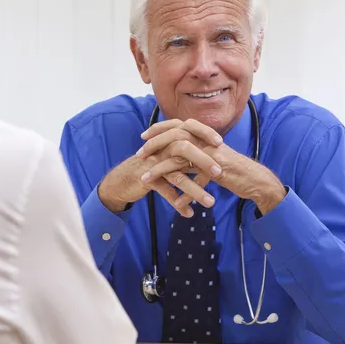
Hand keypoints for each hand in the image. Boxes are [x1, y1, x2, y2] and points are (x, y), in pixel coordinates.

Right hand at [98, 120, 223, 216]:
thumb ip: (185, 150)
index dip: (205, 134)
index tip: (221, 143)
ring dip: (195, 190)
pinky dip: (177, 203)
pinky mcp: (146, 178)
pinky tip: (188, 213)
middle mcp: (161, 149)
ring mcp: (153, 164)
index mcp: (168, 139)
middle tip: (220, 174)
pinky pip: (165, 191)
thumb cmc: (150, 167)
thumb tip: (209, 149)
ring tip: (210, 203)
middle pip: (185, 149)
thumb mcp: (167, 155)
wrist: (123, 179)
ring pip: (177, 176)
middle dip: (204, 162)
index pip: (189, 130)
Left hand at [141, 120, 286, 214]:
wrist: (254, 179)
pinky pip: (196, 181)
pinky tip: (176, 203)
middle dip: (154, 145)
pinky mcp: (218, 170)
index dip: (159, 129)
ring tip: (145, 180)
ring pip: (180, 159)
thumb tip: (174, 153)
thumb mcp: (208, 157)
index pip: (177, 125)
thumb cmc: (230, 169)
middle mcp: (206, 141)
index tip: (143, 137)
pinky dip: (185, 193)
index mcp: (203, 135)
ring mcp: (211, 154)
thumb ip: (193, 153)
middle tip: (139, 155)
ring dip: (160, 170)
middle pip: (174, 137)